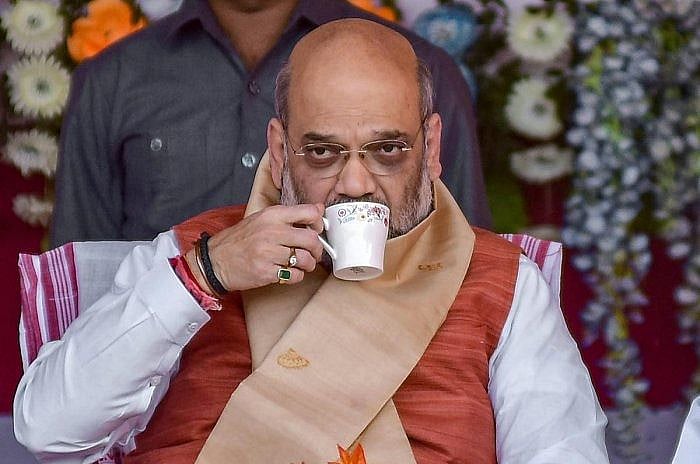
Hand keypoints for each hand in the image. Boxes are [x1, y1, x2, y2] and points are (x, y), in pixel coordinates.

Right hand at [186, 204, 324, 291]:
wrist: (215, 261)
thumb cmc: (239, 240)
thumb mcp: (262, 219)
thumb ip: (290, 215)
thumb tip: (318, 209)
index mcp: (272, 215)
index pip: (309, 212)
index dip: (319, 223)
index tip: (317, 230)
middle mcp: (271, 232)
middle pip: (311, 239)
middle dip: (317, 249)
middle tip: (313, 253)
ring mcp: (268, 253)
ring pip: (305, 260)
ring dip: (308, 265)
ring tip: (301, 265)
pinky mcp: (266, 272)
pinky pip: (294, 276)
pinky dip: (296, 276)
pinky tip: (288, 273)